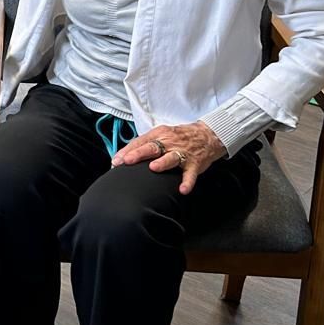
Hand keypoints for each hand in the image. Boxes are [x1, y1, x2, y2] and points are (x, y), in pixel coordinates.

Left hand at [111, 121, 225, 194]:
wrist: (207, 135)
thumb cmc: (179, 137)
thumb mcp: (161, 135)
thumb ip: (143, 145)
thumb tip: (121, 157)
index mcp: (160, 135)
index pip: (141, 141)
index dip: (127, 151)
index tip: (116, 160)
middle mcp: (170, 143)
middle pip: (153, 147)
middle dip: (139, 153)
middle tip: (128, 160)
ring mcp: (183, 153)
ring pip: (171, 157)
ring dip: (162, 163)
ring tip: (153, 168)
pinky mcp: (194, 164)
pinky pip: (190, 174)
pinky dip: (187, 182)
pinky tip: (182, 189)